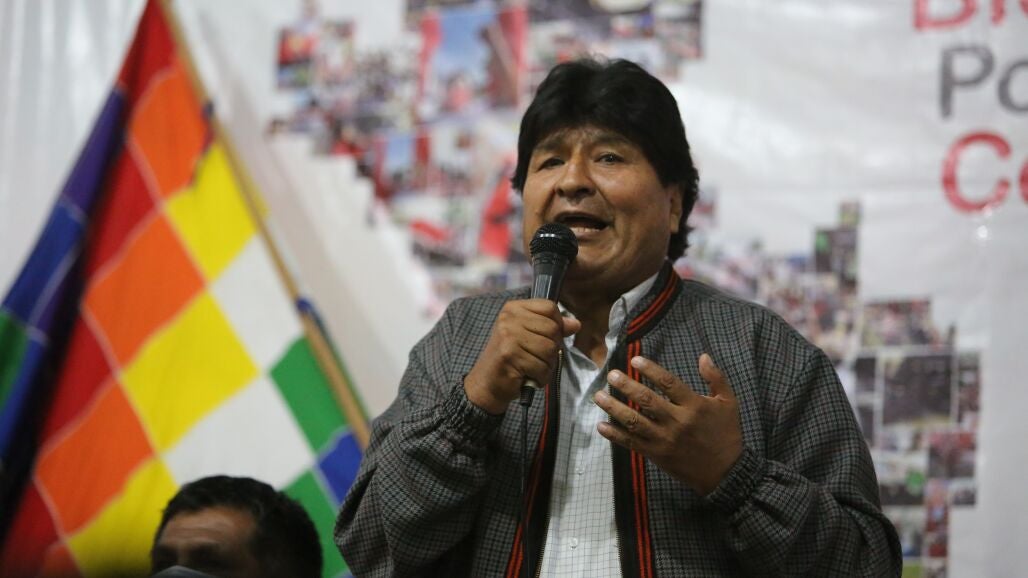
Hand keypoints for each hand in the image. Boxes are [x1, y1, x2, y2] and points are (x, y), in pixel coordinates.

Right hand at [464, 299, 580, 413]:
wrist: (486, 383)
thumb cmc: (511, 358)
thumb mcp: (530, 337)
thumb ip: (552, 328)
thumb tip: (576, 324)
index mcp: (514, 308)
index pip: (550, 307)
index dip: (556, 324)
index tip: (544, 337)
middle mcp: (509, 318)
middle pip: (553, 329)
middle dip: (552, 349)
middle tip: (535, 357)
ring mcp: (508, 336)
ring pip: (550, 349)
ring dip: (547, 365)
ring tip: (532, 367)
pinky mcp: (510, 355)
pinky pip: (542, 367)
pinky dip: (541, 377)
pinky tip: (528, 376)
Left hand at [594, 353, 741, 494]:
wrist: (725, 473)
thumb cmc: (726, 434)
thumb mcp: (729, 403)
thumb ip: (716, 378)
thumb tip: (703, 356)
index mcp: (694, 406)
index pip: (668, 383)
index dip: (651, 370)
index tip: (634, 361)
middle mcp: (677, 421)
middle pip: (646, 401)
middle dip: (626, 386)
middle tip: (611, 375)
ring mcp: (664, 439)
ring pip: (634, 421)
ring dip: (614, 408)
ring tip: (598, 396)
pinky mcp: (657, 454)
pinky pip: (632, 443)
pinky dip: (615, 435)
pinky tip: (601, 426)